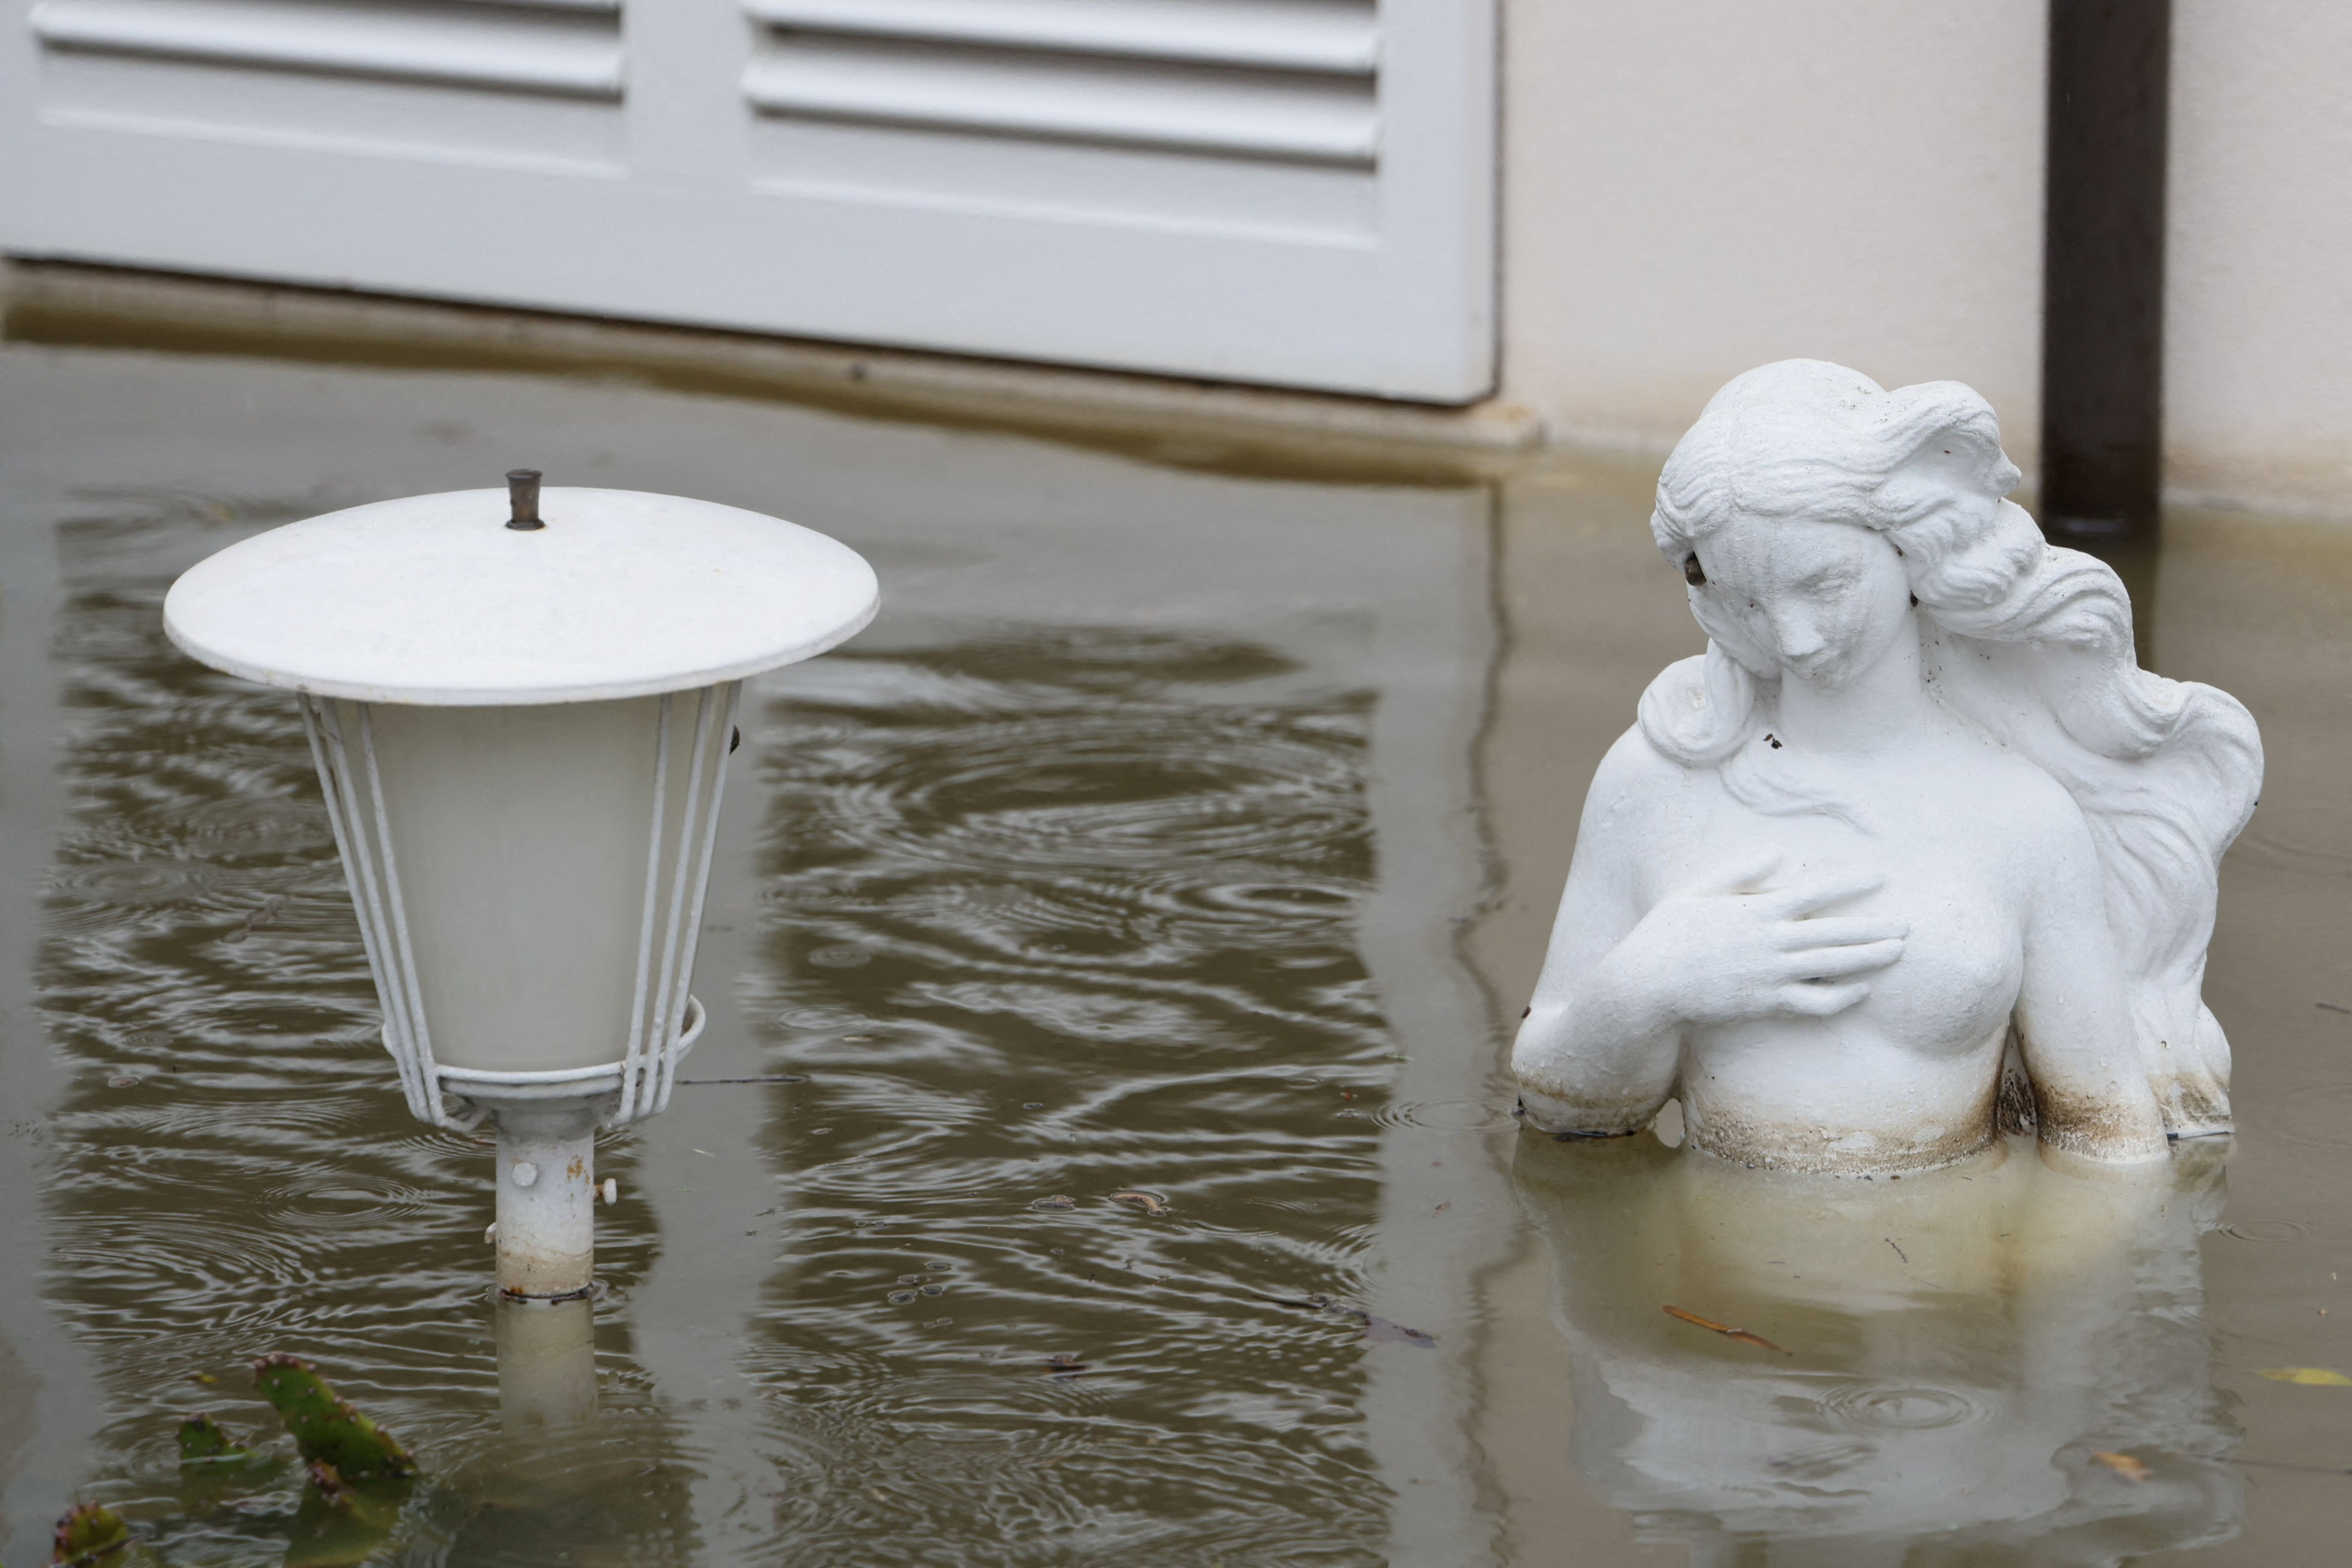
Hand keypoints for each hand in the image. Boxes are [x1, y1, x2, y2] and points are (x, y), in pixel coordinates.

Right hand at [1609, 848, 1905, 1027]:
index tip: (1878, 877)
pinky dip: (1841, 997)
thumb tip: (1775, 850)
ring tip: (1897, 951)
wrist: (1648, 983)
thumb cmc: (1667, 934)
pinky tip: (1862, 990)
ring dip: (1869, 957)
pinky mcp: (1765, 1003)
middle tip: (1909, 924)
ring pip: (1832, 965)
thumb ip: (1738, 871)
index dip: (1849, 884)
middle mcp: (1770, 941)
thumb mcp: (1697, 891)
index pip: (1814, 892)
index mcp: (1755, 909)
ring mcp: (1770, 974)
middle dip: (1875, 926)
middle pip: (1835, 931)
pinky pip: (1813, 1002)